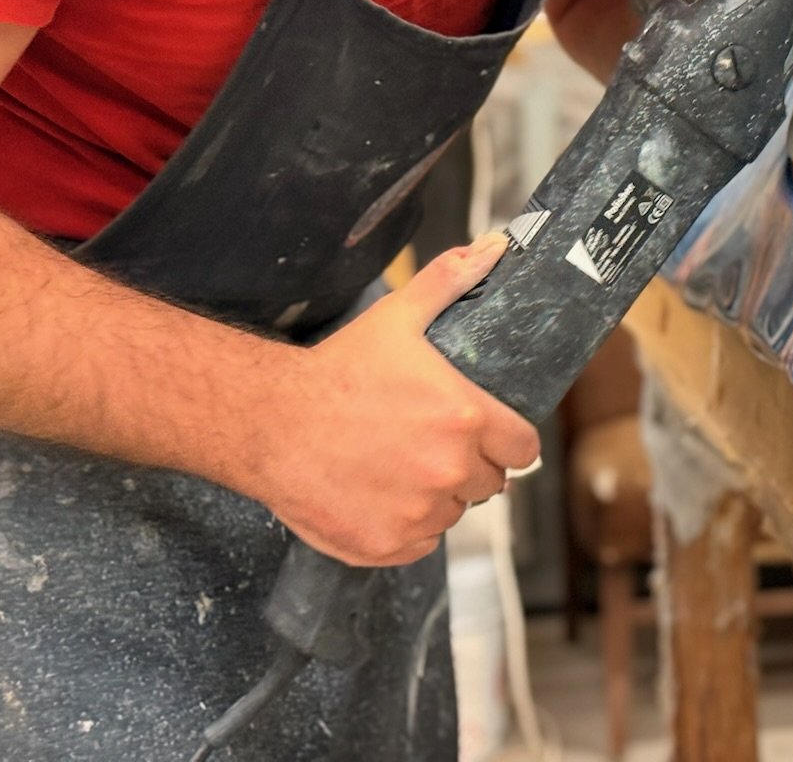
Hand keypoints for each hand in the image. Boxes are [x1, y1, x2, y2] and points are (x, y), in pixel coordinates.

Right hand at [246, 234, 538, 566]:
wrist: (269, 422)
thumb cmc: (337, 369)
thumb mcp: (398, 317)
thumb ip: (450, 282)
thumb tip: (494, 247)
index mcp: (466, 418)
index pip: (523, 448)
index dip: (509, 440)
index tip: (489, 433)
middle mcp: (449, 471)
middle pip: (489, 482)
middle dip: (470, 465)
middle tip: (434, 444)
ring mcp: (418, 514)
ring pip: (453, 512)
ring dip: (439, 496)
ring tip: (401, 467)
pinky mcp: (386, 545)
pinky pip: (420, 543)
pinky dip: (407, 526)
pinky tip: (380, 495)